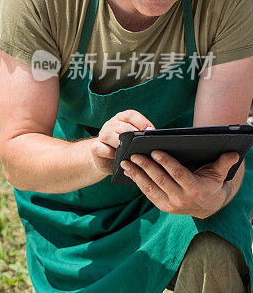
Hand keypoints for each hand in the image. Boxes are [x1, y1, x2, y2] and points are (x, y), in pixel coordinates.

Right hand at [89, 110, 154, 175]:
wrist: (106, 159)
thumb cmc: (125, 148)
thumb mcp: (134, 140)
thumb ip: (142, 137)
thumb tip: (157, 138)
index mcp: (121, 119)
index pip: (131, 115)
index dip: (142, 122)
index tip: (151, 132)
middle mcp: (111, 124)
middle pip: (121, 126)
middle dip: (133, 135)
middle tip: (141, 145)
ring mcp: (101, 135)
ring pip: (108, 134)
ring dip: (119, 144)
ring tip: (128, 151)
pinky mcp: (95, 147)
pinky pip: (99, 148)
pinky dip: (109, 152)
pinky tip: (116, 157)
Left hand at [120, 150, 238, 218]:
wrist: (207, 207)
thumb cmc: (210, 184)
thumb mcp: (218, 175)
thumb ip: (223, 163)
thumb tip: (233, 153)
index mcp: (196, 189)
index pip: (178, 174)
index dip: (166, 163)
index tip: (155, 151)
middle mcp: (182, 199)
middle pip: (161, 180)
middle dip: (146, 167)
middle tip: (134, 155)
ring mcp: (171, 204)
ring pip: (150, 188)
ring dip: (136, 174)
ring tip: (125, 163)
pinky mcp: (162, 206)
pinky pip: (147, 193)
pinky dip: (137, 182)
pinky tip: (129, 172)